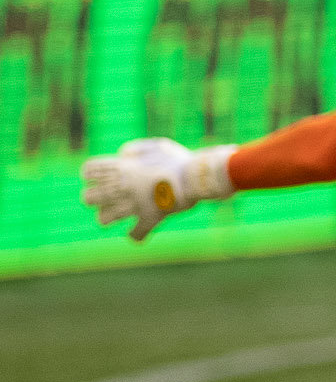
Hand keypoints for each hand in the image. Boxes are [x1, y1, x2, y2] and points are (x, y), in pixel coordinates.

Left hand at [79, 138, 235, 240]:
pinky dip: (135, 235)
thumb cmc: (181, 159)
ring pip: (104, 218)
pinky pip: (136, 233)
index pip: (89, 171)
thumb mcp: (158, 145)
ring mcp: (135, 205)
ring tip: (115, 216)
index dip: (91, 174)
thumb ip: (137, 149)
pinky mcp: (150, 218)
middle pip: (89, 197)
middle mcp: (123, 187)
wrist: (199, 176)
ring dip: (107, 218)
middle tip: (105, 198)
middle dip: (93, 198)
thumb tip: (123, 155)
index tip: (98, 177)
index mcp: (124, 167)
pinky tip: (136, 233)